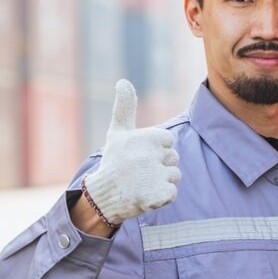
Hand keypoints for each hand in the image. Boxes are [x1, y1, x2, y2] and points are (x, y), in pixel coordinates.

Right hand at [82, 80, 180, 226]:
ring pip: (175, 176)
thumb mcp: (118, 132)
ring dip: (161, 181)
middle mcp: (152, 156)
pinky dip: (161, 197)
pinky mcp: (161, 195)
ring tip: (141, 183)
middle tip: (138, 172)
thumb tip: (123, 81)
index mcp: (148, 137)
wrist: (102, 196)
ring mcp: (156, 176)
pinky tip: (144, 195)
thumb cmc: (114, 161)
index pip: (168, 142)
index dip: (155, 150)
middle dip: (159, 166)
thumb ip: (125, 107)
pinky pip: (172, 193)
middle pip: (173, 159)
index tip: (139, 155)